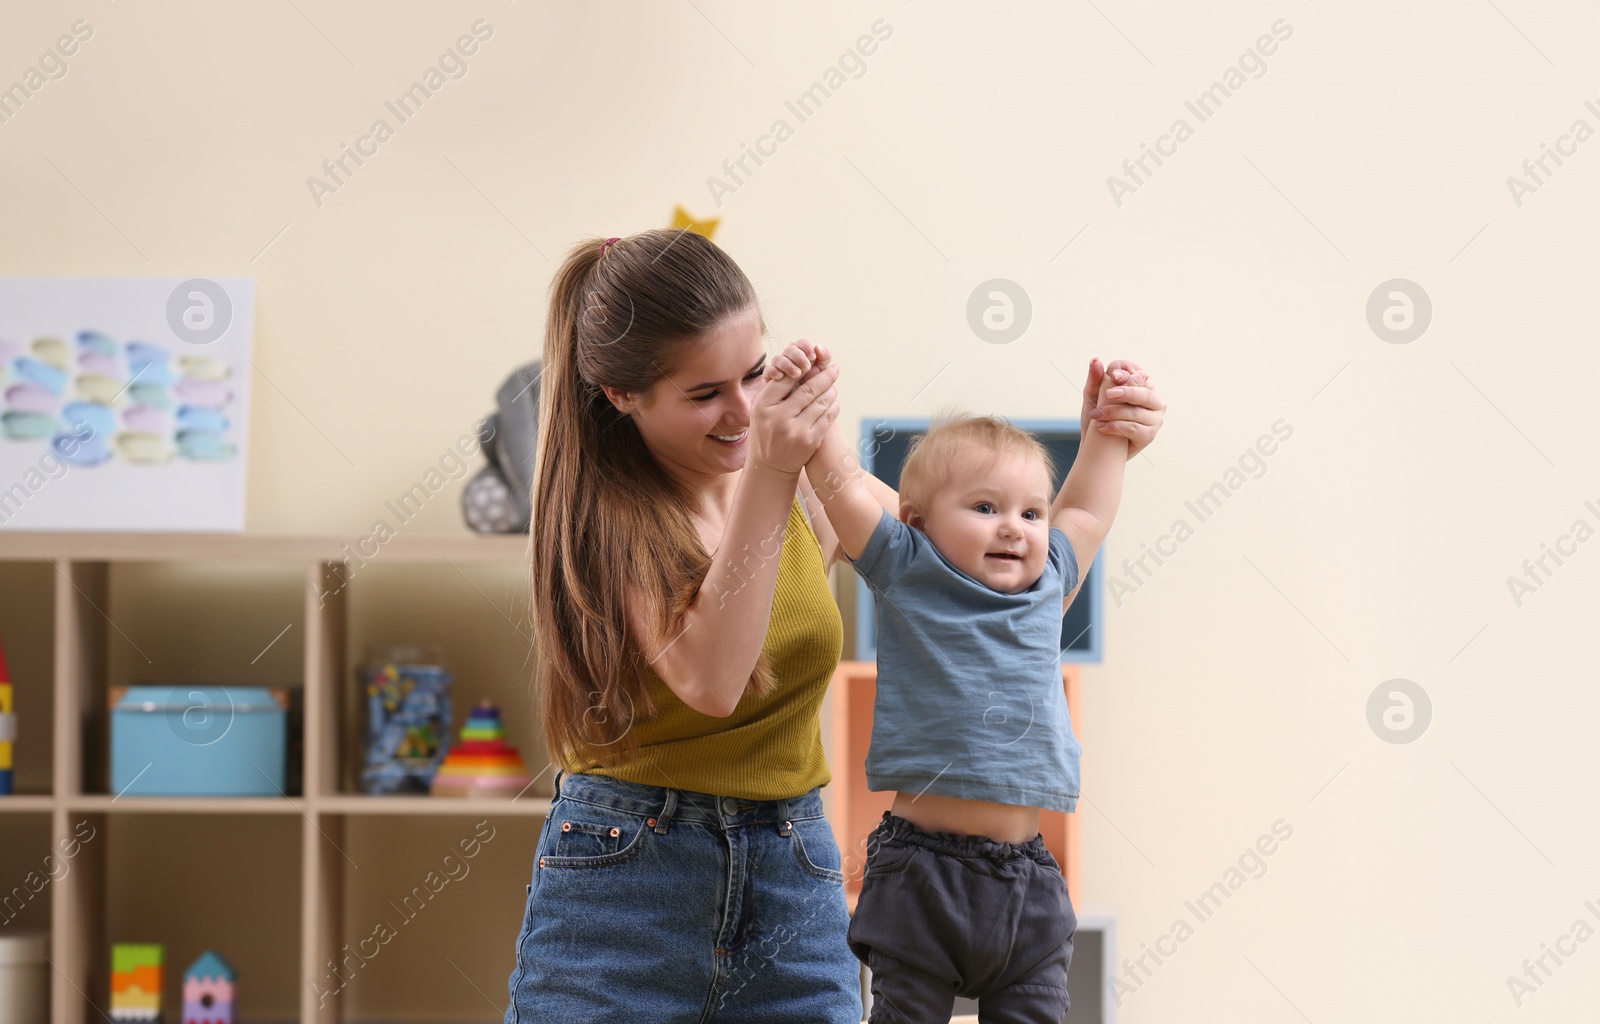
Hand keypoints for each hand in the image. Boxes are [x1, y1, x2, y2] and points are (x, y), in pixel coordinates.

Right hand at [750, 339, 839, 473]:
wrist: (770, 467)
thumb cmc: (766, 433)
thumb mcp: (760, 411)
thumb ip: (773, 391)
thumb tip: (794, 367)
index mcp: (763, 406)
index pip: (786, 379)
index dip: (802, 369)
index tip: (813, 361)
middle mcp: (779, 417)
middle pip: (808, 390)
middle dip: (825, 376)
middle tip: (835, 368)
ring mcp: (795, 430)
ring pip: (820, 402)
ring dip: (831, 390)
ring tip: (835, 383)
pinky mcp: (809, 441)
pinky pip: (827, 417)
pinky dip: (833, 406)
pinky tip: (835, 401)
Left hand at [1081, 358, 1164, 459]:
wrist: (1099, 445)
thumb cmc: (1100, 415)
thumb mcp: (1095, 396)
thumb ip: (1095, 379)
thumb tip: (1095, 360)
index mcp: (1145, 385)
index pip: (1139, 375)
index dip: (1127, 374)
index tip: (1113, 375)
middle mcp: (1155, 400)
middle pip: (1144, 393)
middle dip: (1126, 392)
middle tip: (1108, 394)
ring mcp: (1155, 418)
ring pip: (1136, 412)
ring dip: (1113, 412)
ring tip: (1095, 414)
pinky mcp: (1150, 435)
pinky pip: (1132, 428)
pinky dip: (1114, 427)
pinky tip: (1099, 427)